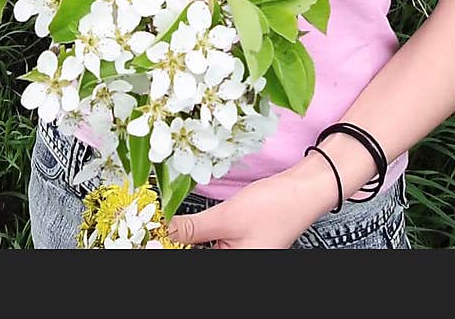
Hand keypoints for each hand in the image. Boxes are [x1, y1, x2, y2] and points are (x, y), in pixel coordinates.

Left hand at [166, 171, 317, 249]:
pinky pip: (211, 243)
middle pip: (196, 256)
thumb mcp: (227, 217)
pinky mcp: (238, 243)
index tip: (151, 238)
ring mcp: (239, 254)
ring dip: (185, 238)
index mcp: (237, 265)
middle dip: (177, 243)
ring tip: (165, 224)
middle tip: (156, 227)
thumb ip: (193, 229)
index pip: (193, 261)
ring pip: (203, 249)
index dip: (172, 248)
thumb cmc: (276, 206)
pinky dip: (198, 234)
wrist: (303, 190)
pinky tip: (184, 225)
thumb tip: (164, 231)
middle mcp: (238, 262)